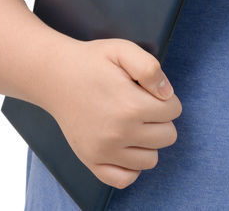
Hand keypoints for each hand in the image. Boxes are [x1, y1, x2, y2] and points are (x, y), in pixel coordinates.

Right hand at [42, 38, 181, 189]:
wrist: (54, 76)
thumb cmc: (91, 62)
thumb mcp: (122, 49)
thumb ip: (150, 68)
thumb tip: (167, 94)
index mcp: (131, 105)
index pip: (174, 111)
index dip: (165, 98)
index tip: (148, 91)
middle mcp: (120, 133)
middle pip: (168, 136)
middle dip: (160, 120)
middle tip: (140, 106)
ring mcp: (105, 151)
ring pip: (151, 159)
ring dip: (147, 142)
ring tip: (132, 124)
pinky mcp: (92, 161)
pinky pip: (125, 179)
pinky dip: (130, 166)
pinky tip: (124, 146)